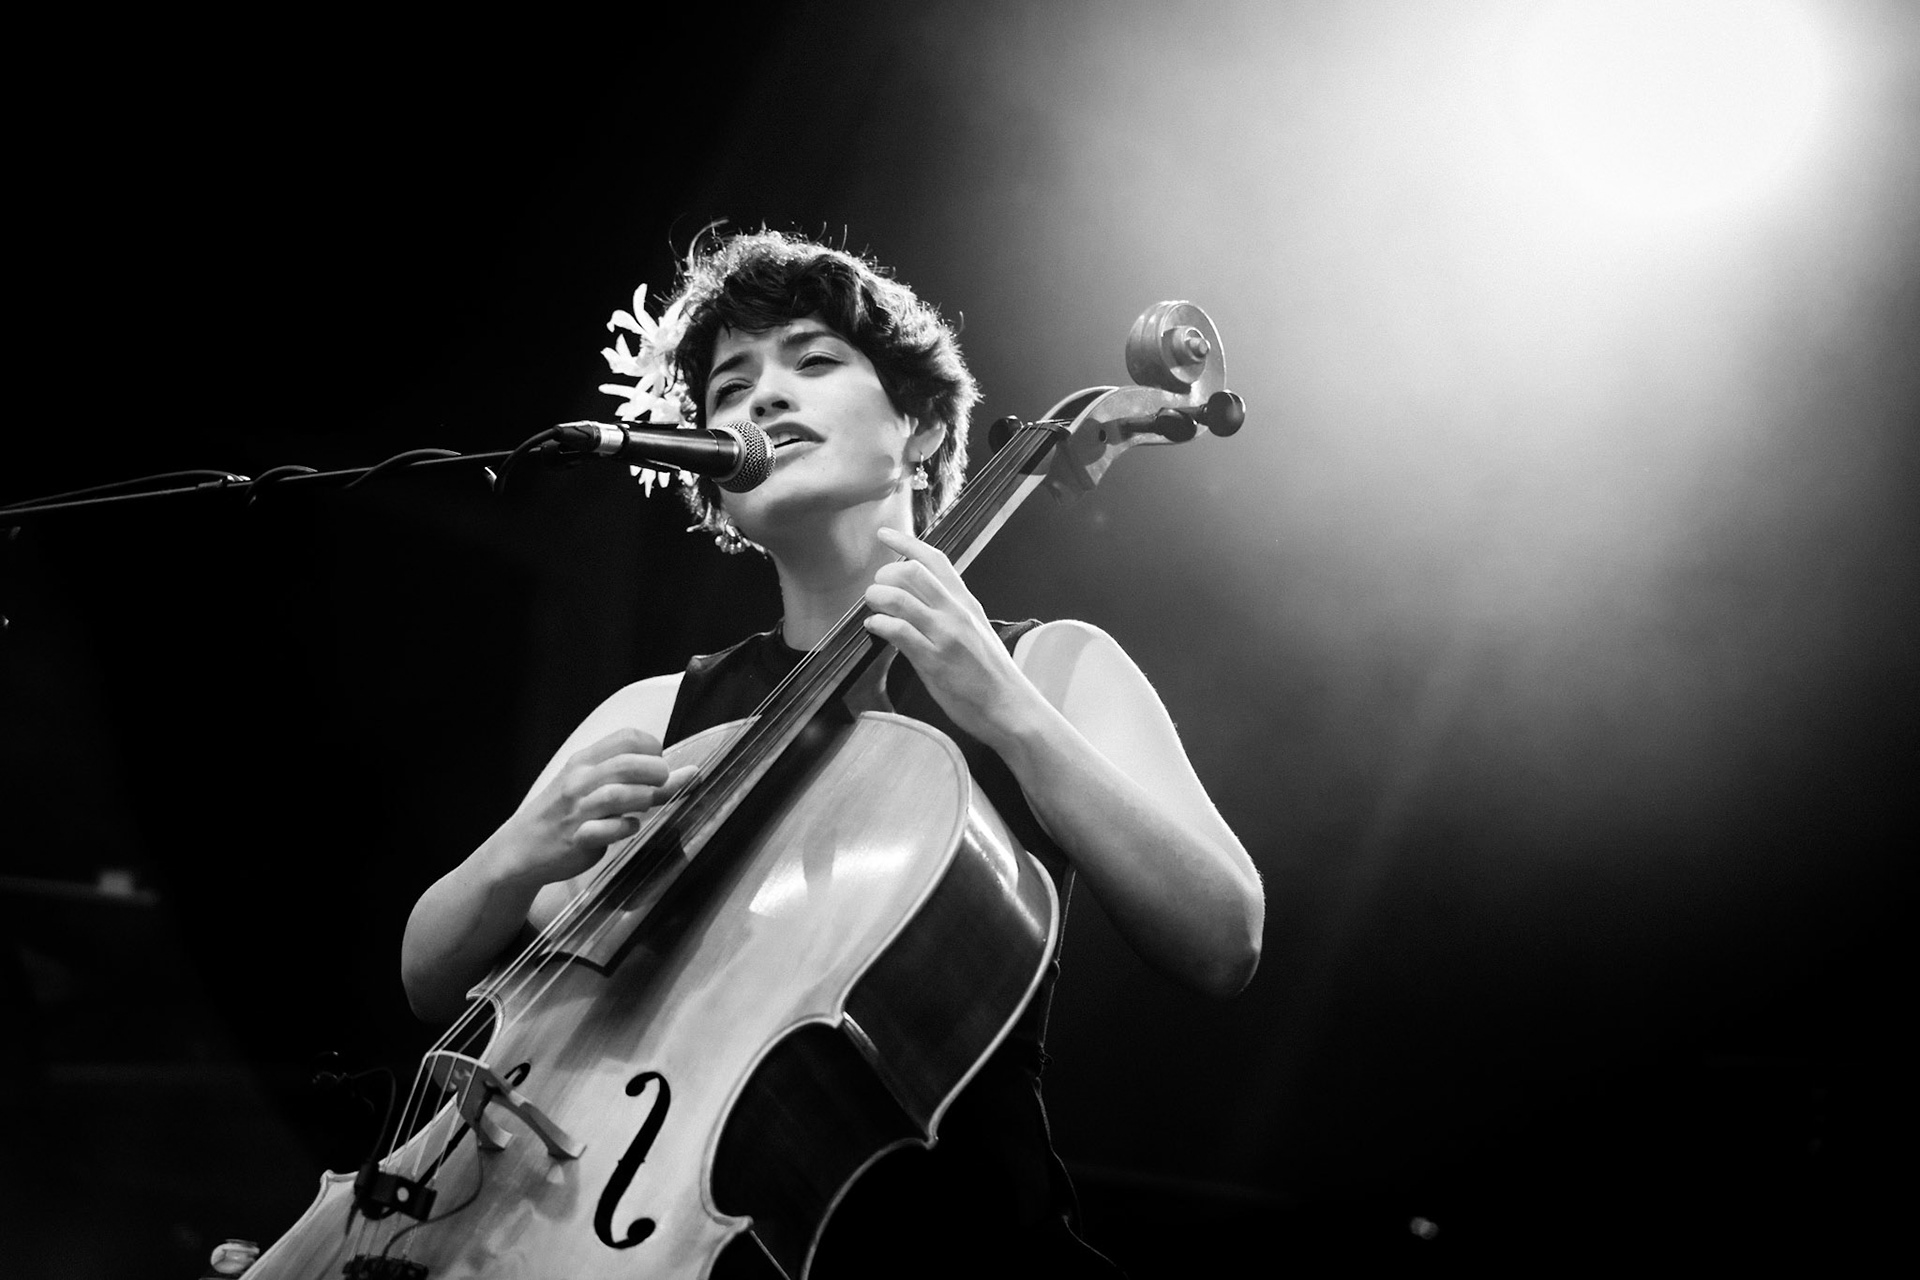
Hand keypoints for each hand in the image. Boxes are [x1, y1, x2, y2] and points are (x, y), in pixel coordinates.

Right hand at [493, 728, 694, 887]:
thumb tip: (685, 773)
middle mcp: (579, 781)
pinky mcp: (577, 838)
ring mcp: (577, 810)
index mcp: (584, 761)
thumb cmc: (563, 814)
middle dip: (656, 772)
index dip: (653, 747)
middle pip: (628, 764)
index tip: (658, 763)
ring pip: (619, 794)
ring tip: (646, 805)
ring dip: (643, 798)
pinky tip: (629, 828)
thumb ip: (635, 780)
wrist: (520, 848)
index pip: (627, 737)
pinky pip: (608, 830)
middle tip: (661, 784)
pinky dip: (626, 828)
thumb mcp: (591, 787)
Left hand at [861, 525, 1044, 751]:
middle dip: (887, 574)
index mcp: (966, 602)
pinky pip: (900, 632)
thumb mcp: (975, 632)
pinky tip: (875, 627)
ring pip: (902, 598)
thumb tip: (916, 604)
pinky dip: (880, 624)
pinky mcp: (935, 660)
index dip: (906, 542)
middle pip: (914, 571)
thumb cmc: (991, 674)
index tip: (883, 534)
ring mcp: (946, 635)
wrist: (1010, 707)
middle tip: (877, 587)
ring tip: (871, 606)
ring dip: (878, 597)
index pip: (936, 560)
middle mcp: (956, 613)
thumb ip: (949, 614)